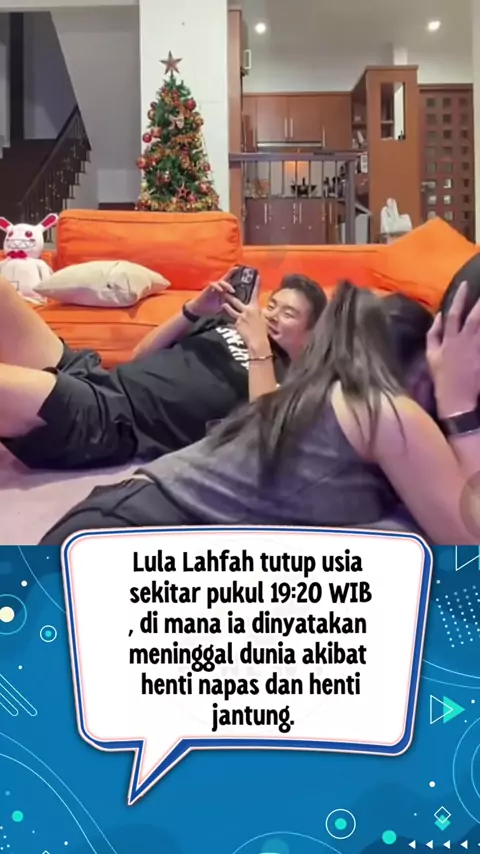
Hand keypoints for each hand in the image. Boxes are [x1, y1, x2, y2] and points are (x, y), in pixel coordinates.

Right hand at [187, 273, 235, 317]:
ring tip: (231, 290)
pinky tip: (221, 290)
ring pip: (220, 282)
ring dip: (226, 285)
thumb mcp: (221, 306)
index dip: (232, 273)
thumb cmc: (210, 308)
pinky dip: (217, 287)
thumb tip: (236, 306)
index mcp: (222, 290)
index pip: (228, 280)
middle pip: (224, 279)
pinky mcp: (207, 289)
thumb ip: (228, 304)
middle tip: (234, 289)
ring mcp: (212, 288)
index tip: (238, 267)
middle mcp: (218, 287)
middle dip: (230, 276)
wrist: (199, 310)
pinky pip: (212, 285)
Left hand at [223, 286, 270, 356]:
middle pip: (237, 301)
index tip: (257, 276)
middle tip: (225, 291)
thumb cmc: (263, 332)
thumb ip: (260, 313)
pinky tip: (231, 324)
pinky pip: (232, 321)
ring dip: (226, 307)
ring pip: (231, 310)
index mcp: (255, 308)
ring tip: (222, 304)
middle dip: (230, 296)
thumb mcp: (264, 320)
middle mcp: (247, 310)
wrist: (257, 342)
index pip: (256, 294)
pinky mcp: (236, 324)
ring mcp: (240, 317)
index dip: (257, 284)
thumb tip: (260, 310)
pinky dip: (232, 322)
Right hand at [427, 280, 479, 415]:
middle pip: (474, 318)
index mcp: (449, 340)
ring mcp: (476, 351)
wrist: (455, 398)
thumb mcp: (431, 354)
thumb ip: (433, 333)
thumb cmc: (442, 377)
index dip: (459, 298)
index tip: (466, 284)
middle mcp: (463, 342)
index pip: (454, 314)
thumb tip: (439, 315)